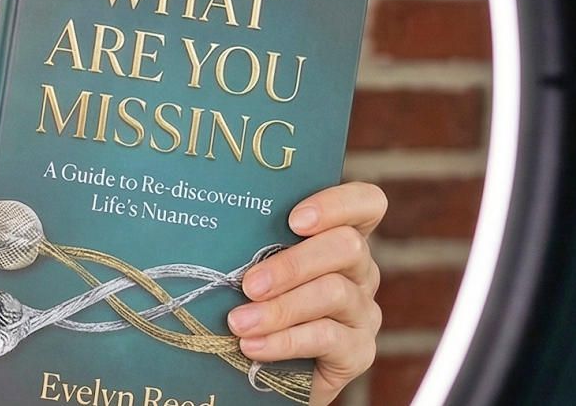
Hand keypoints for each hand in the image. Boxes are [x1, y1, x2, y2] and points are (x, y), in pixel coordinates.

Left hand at [226, 181, 385, 405]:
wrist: (270, 371)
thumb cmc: (257, 305)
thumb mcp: (257, 271)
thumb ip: (251, 248)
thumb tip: (209, 227)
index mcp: (338, 240)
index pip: (365, 203)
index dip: (338, 204)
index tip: (295, 220)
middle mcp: (360, 271)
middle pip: (346, 246)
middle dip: (292, 264)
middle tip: (250, 284)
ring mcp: (363, 311)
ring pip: (334, 293)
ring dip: (280, 308)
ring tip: (238, 322)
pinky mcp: (359, 351)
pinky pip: (327, 337)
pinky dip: (284, 341)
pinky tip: (252, 346)